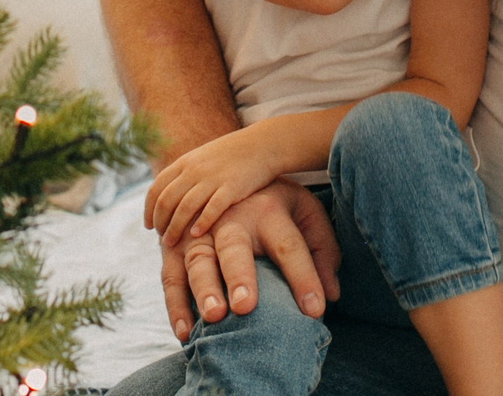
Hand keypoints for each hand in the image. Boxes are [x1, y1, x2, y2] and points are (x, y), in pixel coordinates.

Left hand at [146, 125, 284, 242]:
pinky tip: (196, 235)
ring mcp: (212, 178)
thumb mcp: (202, 158)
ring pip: (185, 207)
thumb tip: (167, 197)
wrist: (262, 145)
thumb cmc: (231, 156)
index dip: (149, 209)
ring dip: (175, 228)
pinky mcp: (231, 188)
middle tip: (161, 239)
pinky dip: (201, 223)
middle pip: (167, 200)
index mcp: (185, 162)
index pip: (156, 187)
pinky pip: (212, 208)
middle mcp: (194, 170)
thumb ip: (185, 174)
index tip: (148, 225)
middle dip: (160, 222)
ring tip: (171, 243)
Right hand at [158, 180, 340, 341]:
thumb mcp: (304, 211)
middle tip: (245, 307)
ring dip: (203, 289)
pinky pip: (171, 277)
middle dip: (239, 276)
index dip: (304, 277)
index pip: (290, 246)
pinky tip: (186, 333)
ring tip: (214, 317)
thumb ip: (322, 250)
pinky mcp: (174, 246)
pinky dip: (176, 306)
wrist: (222, 169)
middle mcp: (230, 218)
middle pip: (235, 248)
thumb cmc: (273, 202)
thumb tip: (331, 295)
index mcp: (268, 209)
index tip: (316, 310)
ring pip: (197, 262)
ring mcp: (198, 232)